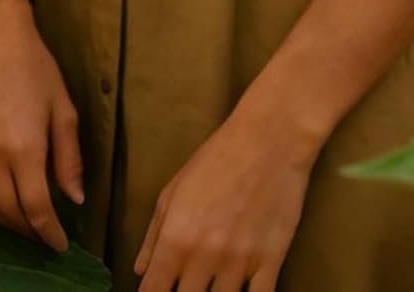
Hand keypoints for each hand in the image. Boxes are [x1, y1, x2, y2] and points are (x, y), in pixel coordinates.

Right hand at [0, 3, 84, 252]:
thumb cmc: (33, 66)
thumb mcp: (61, 106)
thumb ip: (68, 156)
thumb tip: (75, 199)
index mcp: (24, 147)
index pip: (36, 208)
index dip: (49, 233)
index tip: (60, 246)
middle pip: (8, 212)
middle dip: (29, 230)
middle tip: (43, 234)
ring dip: (3, 221)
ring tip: (21, 222)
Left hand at [133, 105, 317, 290]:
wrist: (269, 138)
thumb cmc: (216, 158)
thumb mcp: (174, 190)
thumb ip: (154, 235)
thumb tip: (141, 270)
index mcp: (176, 239)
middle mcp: (204, 257)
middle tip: (190, 282)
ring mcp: (240, 262)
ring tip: (215, 281)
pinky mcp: (272, 260)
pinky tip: (244, 288)